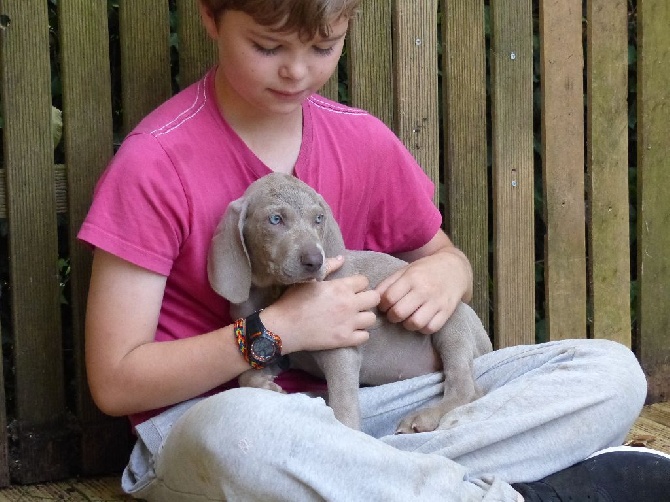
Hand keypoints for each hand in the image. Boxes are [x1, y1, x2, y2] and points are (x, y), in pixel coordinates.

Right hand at [261, 256, 379, 353]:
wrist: (283, 327)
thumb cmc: (293, 301)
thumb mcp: (310, 279)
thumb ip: (328, 266)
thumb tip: (342, 258)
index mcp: (341, 287)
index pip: (364, 281)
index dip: (358, 283)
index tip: (351, 288)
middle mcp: (349, 304)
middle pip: (375, 298)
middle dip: (368, 298)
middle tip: (357, 302)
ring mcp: (349, 323)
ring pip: (372, 318)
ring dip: (364, 316)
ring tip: (354, 317)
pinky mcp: (345, 339)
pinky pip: (365, 336)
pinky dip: (360, 333)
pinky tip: (350, 330)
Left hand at [376, 247, 470, 334]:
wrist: (455, 268)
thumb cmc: (425, 270)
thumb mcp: (406, 270)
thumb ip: (388, 283)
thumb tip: (374, 298)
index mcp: (411, 277)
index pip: (389, 298)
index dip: (383, 305)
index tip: (385, 305)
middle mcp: (424, 290)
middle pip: (399, 313)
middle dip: (392, 316)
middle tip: (394, 314)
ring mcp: (437, 301)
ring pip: (415, 323)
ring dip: (407, 324)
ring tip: (407, 318)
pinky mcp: (447, 311)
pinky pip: (431, 328)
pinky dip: (423, 328)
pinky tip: (421, 320)